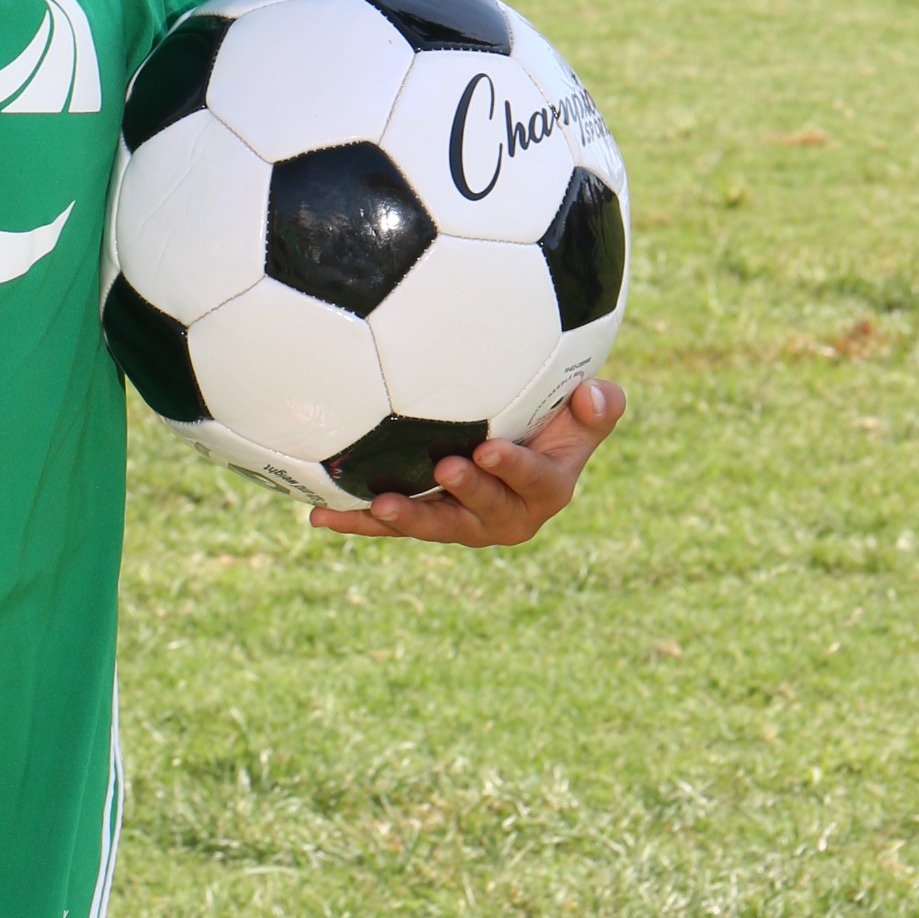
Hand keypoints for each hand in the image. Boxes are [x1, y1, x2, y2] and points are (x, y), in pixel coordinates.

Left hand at [311, 378, 624, 545]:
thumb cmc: (553, 420)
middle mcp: (504, 515)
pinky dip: (357, 520)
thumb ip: (598, 407)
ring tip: (380, 504)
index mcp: (546, 489)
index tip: (490, 449)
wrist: (516, 439)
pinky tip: (320, 515)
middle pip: (484, 511)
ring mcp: (460, 522)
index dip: (514, 470)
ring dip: (406, 517)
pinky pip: (390, 524)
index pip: (534, 483)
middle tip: (445, 468)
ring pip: (433, 524)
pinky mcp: (424, 520)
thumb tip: (595, 393)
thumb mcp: (582, 413)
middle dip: (464, 494)